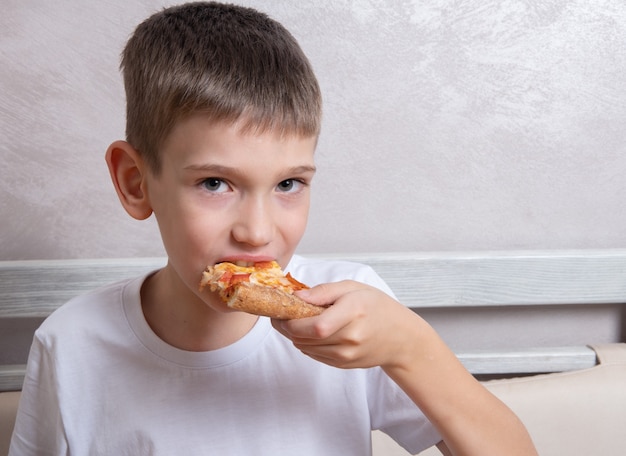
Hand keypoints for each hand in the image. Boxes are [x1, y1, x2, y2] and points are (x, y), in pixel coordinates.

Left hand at [271, 280, 422, 369]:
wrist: (400, 337)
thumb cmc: (377, 307)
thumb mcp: (353, 288)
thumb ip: (324, 291)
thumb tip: (296, 297)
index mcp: (353, 312)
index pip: (315, 326)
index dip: (292, 321)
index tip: (281, 311)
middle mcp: (350, 338)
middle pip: (305, 338)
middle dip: (286, 327)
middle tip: (281, 314)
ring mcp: (346, 355)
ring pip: (305, 348)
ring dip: (294, 335)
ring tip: (297, 320)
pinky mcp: (342, 365)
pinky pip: (313, 355)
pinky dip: (306, 343)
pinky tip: (312, 332)